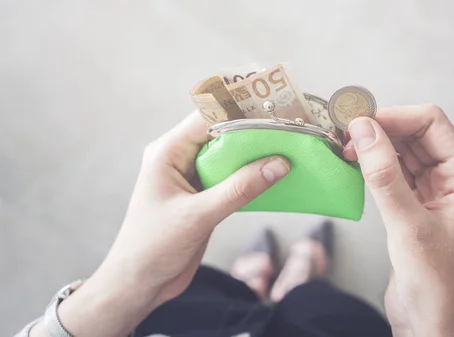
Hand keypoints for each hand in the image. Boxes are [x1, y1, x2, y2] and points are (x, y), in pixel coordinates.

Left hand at [30, 112, 289, 336]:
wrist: (139, 283)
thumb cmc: (153, 247)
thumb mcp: (198, 216)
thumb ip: (239, 189)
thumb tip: (278, 164)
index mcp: (168, 152)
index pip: (208, 118)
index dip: (240, 111)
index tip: (275, 110)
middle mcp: (180, 158)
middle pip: (222, 133)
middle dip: (254, 132)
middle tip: (290, 129)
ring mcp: (193, 177)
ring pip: (230, 156)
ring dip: (256, 154)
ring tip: (290, 148)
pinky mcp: (204, 195)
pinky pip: (233, 177)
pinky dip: (253, 176)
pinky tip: (276, 176)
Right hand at [345, 105, 453, 336]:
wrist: (434, 326)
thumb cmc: (437, 285)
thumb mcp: (409, 225)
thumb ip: (385, 174)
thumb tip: (364, 130)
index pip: (433, 126)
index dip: (396, 117)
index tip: (360, 120)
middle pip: (417, 137)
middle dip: (382, 131)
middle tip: (345, 134)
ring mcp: (435, 197)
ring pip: (404, 156)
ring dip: (376, 149)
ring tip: (346, 149)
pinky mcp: (416, 211)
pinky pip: (396, 177)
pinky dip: (376, 169)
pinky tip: (357, 167)